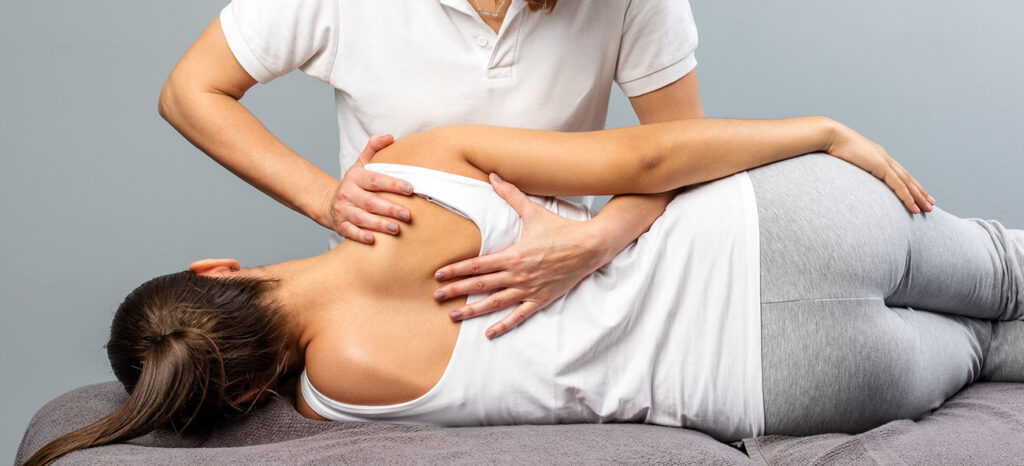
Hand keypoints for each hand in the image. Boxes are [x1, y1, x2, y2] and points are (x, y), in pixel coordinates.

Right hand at [322, 134, 414, 243]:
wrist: (329, 202)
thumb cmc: (355, 183)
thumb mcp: (361, 163)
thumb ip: (374, 148)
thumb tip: (390, 136)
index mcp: (355, 177)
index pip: (375, 179)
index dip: (393, 184)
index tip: (411, 189)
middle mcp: (347, 193)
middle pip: (370, 201)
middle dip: (389, 208)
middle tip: (408, 214)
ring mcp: (343, 210)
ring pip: (361, 218)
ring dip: (379, 224)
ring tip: (396, 229)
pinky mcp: (340, 225)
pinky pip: (349, 232)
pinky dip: (360, 236)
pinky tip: (372, 240)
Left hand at [433, 174, 610, 338]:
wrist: (589, 247)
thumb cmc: (561, 229)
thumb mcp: (533, 211)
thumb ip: (511, 195)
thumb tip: (493, 176)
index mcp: (513, 255)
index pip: (477, 265)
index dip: (456, 270)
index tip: (438, 275)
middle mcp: (518, 275)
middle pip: (480, 285)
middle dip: (456, 291)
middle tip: (436, 296)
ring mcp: (529, 290)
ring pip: (495, 303)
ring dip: (472, 310)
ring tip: (453, 316)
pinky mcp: (541, 300)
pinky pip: (518, 316)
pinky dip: (503, 325)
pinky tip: (489, 333)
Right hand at [825, 121, 934, 213]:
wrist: (829, 136)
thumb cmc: (830, 147)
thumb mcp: (842, 159)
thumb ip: (847, 166)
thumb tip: (840, 176)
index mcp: (876, 156)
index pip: (898, 172)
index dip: (908, 184)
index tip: (916, 193)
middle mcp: (884, 158)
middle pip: (907, 178)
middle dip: (919, 191)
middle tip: (930, 203)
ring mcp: (884, 161)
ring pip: (908, 183)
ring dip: (919, 196)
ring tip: (928, 208)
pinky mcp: (881, 166)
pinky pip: (898, 185)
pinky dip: (907, 197)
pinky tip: (914, 207)